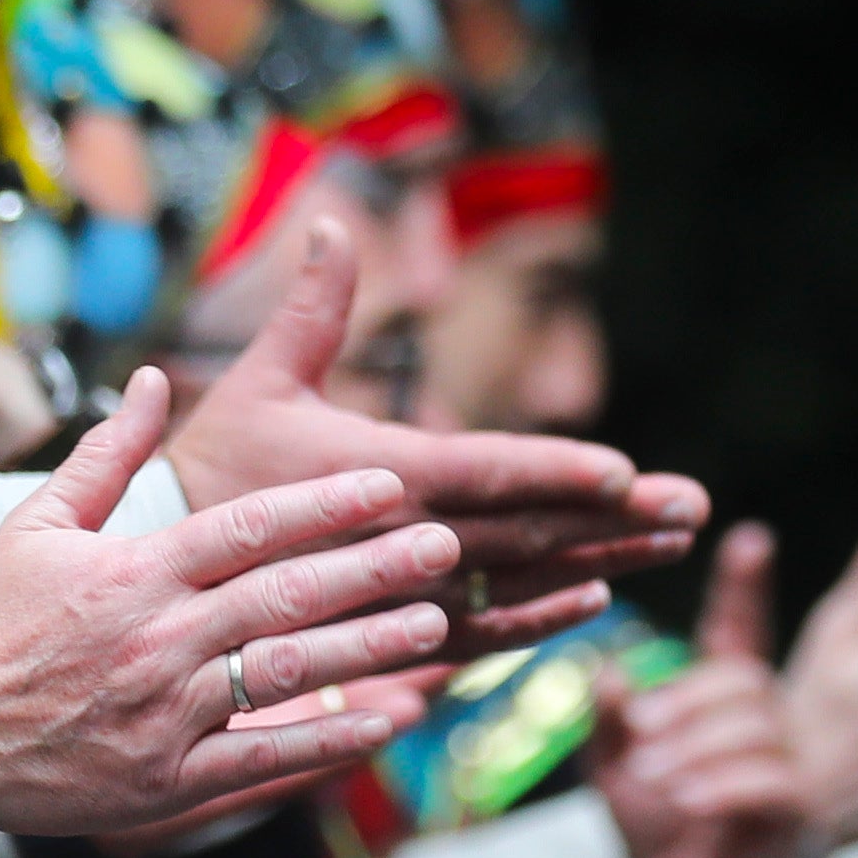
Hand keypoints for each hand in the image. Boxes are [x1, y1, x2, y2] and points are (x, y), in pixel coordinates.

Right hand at [0, 367, 476, 830]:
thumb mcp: (36, 524)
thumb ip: (105, 454)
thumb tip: (154, 379)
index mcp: (136, 573)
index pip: (249, 527)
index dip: (325, 504)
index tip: (389, 484)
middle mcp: (160, 639)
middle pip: (285, 595)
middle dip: (372, 568)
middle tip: (441, 546)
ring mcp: (168, 713)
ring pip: (286, 673)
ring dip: (367, 648)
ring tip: (431, 622)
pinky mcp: (169, 779)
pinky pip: (263, 756)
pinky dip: (328, 739)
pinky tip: (386, 718)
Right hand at [167, 209, 704, 606]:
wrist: (162, 575)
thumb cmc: (213, 468)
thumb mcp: (258, 382)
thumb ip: (311, 309)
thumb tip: (331, 223)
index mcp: (383, 476)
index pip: (490, 473)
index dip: (559, 471)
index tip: (628, 472)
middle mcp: (407, 542)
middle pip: (532, 533)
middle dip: (619, 520)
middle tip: (695, 509)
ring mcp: (406, 595)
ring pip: (523, 584)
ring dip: (605, 562)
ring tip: (673, 545)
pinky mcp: (395, 632)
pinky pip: (483, 633)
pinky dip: (541, 617)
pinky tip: (592, 599)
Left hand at [599, 544, 807, 857]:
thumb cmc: (649, 813)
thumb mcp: (612, 761)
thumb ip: (610, 718)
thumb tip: (607, 673)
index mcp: (720, 693)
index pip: (739, 626)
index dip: (746, 584)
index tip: (751, 537)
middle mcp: (762, 716)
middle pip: (744, 678)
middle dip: (689, 699)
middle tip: (642, 730)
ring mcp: (785, 760)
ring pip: (756, 727)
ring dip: (698, 746)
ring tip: (654, 774)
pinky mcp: (793, 809)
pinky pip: (770, 781)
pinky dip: (723, 786)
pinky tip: (687, 798)